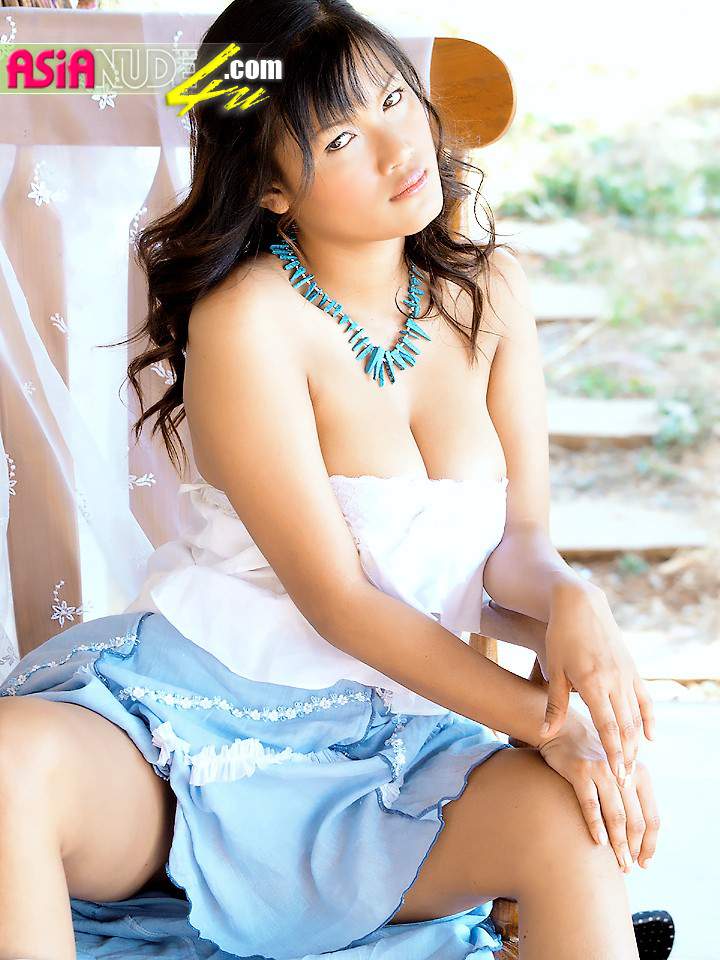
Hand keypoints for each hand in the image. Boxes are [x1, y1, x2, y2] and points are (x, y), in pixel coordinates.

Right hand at [538, 709, 660, 871]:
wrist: (564, 731)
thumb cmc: (592, 758)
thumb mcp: (618, 771)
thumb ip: (631, 796)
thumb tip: (641, 838)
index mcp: (640, 773)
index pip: (652, 817)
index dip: (650, 844)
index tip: (644, 863)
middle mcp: (625, 771)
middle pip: (636, 820)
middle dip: (633, 849)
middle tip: (628, 867)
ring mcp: (602, 770)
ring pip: (616, 815)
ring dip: (618, 844)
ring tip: (618, 862)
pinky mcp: (580, 770)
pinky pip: (591, 804)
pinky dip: (596, 826)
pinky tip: (599, 843)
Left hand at [541, 582, 655, 788]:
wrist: (581, 605)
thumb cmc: (562, 637)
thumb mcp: (554, 669)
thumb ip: (554, 705)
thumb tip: (546, 734)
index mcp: (593, 682)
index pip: (608, 726)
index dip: (613, 752)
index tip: (617, 775)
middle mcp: (614, 680)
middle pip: (625, 726)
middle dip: (626, 755)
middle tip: (625, 780)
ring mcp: (626, 674)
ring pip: (636, 715)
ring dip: (635, 742)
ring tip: (633, 764)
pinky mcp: (632, 668)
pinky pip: (644, 699)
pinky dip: (648, 718)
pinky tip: (650, 737)